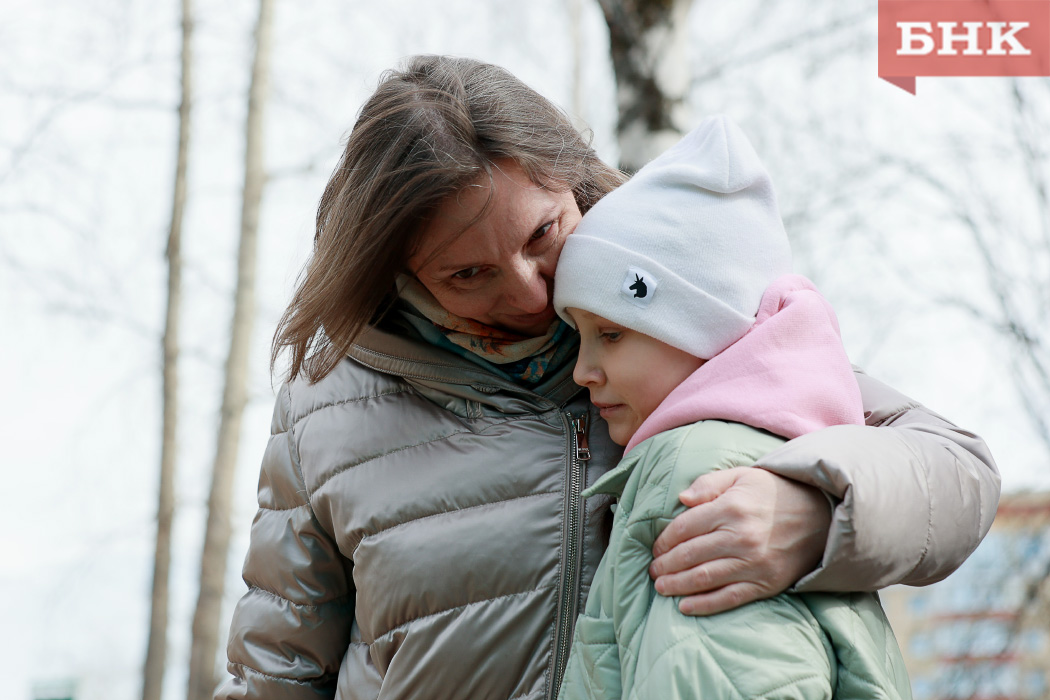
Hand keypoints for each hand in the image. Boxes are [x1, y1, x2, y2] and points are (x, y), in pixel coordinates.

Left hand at [649, 466, 830, 615]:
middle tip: (653, 569)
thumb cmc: (774, 493)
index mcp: (731, 508)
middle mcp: (740, 537)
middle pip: (690, 555)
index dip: (665, 540)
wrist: (821, 516)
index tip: (655, 547)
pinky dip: (704, 605)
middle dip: (665, 564)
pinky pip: (728, 598)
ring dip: (677, 585)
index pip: (685, 527)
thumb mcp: (742, 476)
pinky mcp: (765, 584)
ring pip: (704, 578)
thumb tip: (681, 498)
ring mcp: (753, 563)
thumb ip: (708, 483)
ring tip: (661, 587)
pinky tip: (685, 606)